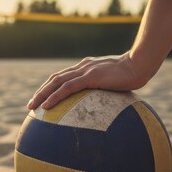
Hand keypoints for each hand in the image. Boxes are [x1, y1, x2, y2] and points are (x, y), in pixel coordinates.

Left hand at [27, 52, 149, 109]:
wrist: (140, 65)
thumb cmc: (133, 75)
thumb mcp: (116, 82)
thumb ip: (108, 89)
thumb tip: (107, 105)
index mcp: (86, 67)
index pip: (64, 77)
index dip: (51, 87)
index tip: (43, 98)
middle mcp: (82, 67)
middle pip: (55, 79)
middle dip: (41, 91)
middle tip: (31, 104)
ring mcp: (85, 70)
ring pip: (56, 82)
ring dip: (42, 94)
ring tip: (32, 106)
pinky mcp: (90, 77)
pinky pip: (67, 88)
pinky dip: (54, 97)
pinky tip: (46, 107)